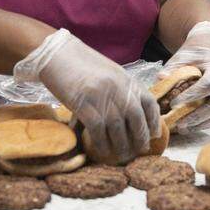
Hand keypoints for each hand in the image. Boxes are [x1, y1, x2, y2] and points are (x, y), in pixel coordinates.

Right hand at [14, 29, 159, 163]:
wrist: (56, 54)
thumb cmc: (80, 64)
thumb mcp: (108, 73)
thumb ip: (120, 89)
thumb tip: (129, 111)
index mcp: (125, 78)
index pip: (148, 102)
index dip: (154, 121)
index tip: (154, 134)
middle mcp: (118, 87)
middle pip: (136, 117)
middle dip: (140, 137)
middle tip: (139, 150)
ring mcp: (101, 95)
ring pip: (118, 127)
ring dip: (121, 145)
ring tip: (122, 155)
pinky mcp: (84, 104)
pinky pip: (98, 130)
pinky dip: (102, 143)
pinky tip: (102, 151)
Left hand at [158, 22, 209, 131]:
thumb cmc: (199, 53)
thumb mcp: (186, 55)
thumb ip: (174, 66)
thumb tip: (160, 79)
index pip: (207, 85)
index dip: (192, 96)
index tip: (174, 103)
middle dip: (197, 116)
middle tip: (178, 123)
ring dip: (200, 123)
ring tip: (182, 128)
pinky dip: (204, 124)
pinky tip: (190, 127)